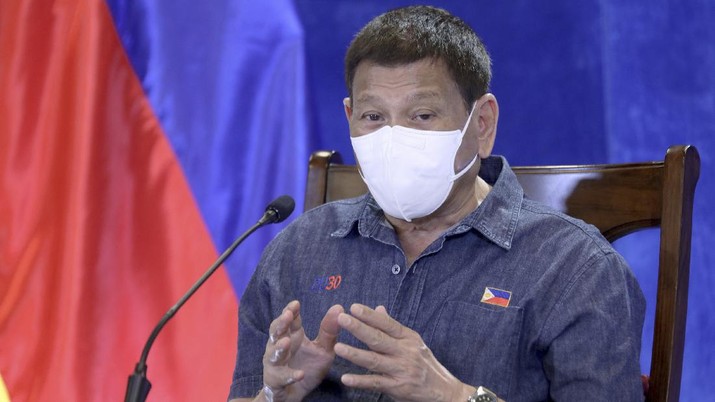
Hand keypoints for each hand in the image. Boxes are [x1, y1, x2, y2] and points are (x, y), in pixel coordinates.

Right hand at [260, 301, 342, 401]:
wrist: (295, 394)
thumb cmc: (308, 367)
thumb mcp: (323, 349)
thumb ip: (329, 331)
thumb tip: (339, 307)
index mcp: (292, 336)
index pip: (289, 320)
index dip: (290, 311)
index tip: (296, 303)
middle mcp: (280, 347)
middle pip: (276, 332)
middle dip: (280, 323)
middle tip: (287, 315)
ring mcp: (275, 364)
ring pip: (273, 354)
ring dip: (279, 348)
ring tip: (286, 342)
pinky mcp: (276, 381)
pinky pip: (281, 377)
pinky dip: (290, 376)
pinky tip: (300, 374)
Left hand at [334, 304, 473, 401]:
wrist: (444, 391)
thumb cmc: (426, 364)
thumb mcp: (413, 342)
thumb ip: (393, 328)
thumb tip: (378, 308)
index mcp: (408, 338)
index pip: (387, 324)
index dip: (370, 316)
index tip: (354, 307)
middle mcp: (405, 352)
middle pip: (378, 339)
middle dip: (359, 328)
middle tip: (342, 319)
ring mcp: (401, 370)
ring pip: (374, 361)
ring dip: (355, 354)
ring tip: (338, 347)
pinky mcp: (398, 387)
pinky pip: (376, 383)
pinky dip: (360, 381)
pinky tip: (346, 378)